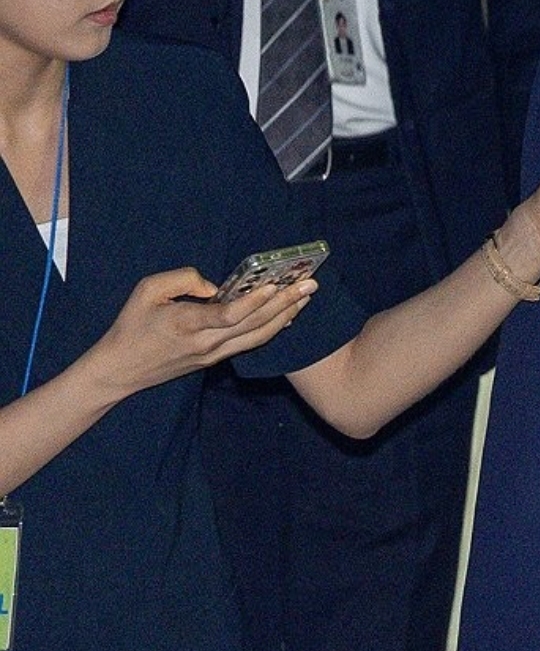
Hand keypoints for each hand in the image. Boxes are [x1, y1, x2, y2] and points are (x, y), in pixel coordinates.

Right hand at [86, 268, 313, 399]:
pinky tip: (286, 315)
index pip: (230, 315)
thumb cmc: (131, 325)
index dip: (255, 301)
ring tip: (306, 296)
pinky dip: (271, 329)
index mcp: (187, 324)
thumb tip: (215, 287)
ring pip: (257, 337)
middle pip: (254, 324)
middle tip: (310, 284)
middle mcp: (206, 343)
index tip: (276, 285)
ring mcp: (213, 355)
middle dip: (285, 302)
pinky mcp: (214, 360)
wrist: (119, 371)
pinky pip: (250, 344)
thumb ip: (183, 279)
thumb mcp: (147, 291)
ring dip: (285, 315)